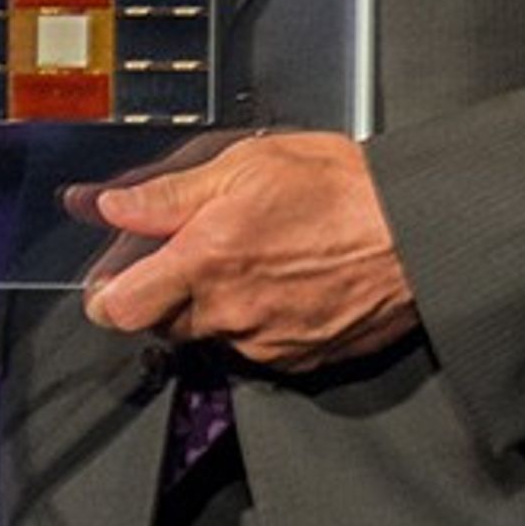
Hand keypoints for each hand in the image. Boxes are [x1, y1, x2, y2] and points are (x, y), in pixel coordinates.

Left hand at [71, 131, 417, 374]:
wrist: (418, 231)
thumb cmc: (340, 189)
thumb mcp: (243, 166)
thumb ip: (166, 195)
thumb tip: (107, 206)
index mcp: (206, 262)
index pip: (119, 310)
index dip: (106, 296)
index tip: (110, 280)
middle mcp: (231, 313)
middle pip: (162, 324)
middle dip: (165, 293)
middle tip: (195, 252)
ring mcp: (268, 342)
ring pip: (212, 335)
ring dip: (215, 307)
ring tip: (254, 259)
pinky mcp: (303, 359)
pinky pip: (258, 347)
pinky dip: (258, 321)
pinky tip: (284, 282)